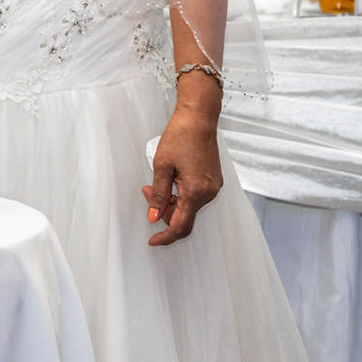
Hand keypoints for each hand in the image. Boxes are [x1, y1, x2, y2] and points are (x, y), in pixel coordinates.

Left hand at [142, 107, 221, 245]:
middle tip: (147, 191)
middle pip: (184, 217)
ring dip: (172, 202)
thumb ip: (159, 195)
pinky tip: (171, 180)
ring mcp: (214, 187)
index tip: (153, 241)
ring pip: (189, 207)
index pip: (180, 226)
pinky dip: (181, 195)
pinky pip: (196, 197)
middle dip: (164, 211)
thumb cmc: (180, 137)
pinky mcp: (214, 181)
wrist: (199, 119)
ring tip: (156, 182)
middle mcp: (209, 193)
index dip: (166, 237)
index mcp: (195, 192)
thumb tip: (153, 218)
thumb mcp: (161, 166)